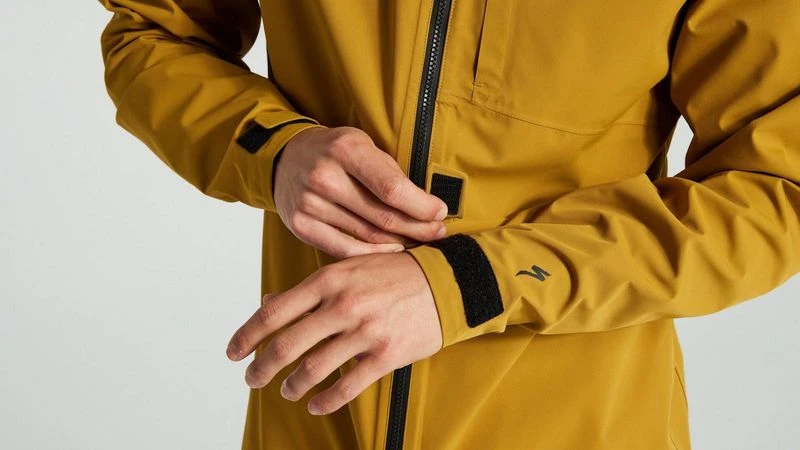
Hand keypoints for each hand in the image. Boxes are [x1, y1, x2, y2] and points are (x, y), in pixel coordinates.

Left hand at [225, 251, 442, 415]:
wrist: (446, 282)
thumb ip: (310, 289)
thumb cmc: (394, 273)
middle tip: (252, 379)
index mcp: (329, 279)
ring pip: (313, 369)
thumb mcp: (349, 267)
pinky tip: (316, 404)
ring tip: (287, 391)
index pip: (275, 311)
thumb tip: (269, 304)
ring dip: (292, 385)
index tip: (233, 352)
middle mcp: (343, 305)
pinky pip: (347, 386)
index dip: (247, 334)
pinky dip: (326, 400)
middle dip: (262, 367)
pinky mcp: (386, 354)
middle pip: (287, 345)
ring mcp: (365, 331)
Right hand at [274, 126, 448, 258]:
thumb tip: (428, 208)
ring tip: (419, 242)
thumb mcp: (364, 145)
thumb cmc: (336, 152)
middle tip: (438, 232)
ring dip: (400, 243)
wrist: (286, 157)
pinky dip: (373, 255)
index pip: (392, 188)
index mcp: (346, 150)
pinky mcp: (301, 226)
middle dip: (418, 228)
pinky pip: (346, 250)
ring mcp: (310, 204)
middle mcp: (325, 177)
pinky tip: (392, 251)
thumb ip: (391, 174)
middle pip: (382, 216)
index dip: (421, 206)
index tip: (440, 213)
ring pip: (368, 236)